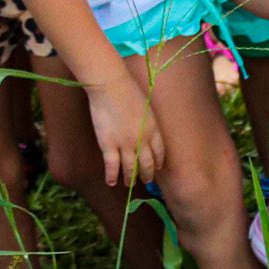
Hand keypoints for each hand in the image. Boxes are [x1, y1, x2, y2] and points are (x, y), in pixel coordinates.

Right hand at [88, 70, 163, 186]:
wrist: (111, 85)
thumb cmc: (127, 89)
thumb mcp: (145, 106)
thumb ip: (146, 121)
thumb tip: (143, 129)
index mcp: (153, 129)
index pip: (159, 152)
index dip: (158, 162)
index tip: (156, 168)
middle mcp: (142, 140)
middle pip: (147, 164)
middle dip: (147, 174)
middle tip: (146, 180)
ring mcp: (125, 144)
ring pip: (131, 168)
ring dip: (130, 178)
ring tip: (129, 183)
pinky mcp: (109, 145)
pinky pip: (112, 166)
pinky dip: (112, 176)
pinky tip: (111, 182)